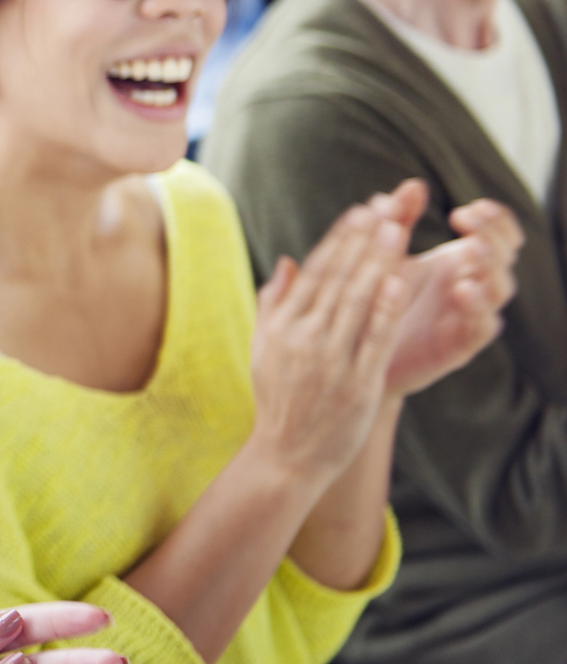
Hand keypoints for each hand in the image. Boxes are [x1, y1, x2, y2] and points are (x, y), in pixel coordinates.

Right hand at [248, 199, 411, 482]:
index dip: (339, 239)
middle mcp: (302, 338)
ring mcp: (328, 361)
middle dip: (362, 241)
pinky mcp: (355, 383)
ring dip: (377, 263)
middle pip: (337, 279)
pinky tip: (400, 283)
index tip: (359, 211)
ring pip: (356, 302)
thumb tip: (288, 261)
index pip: (314, 272)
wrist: (287, 456)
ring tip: (397, 231)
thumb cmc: (279, 400)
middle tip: (385, 207)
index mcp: (281, 326)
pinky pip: (372, 340)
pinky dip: (385, 310)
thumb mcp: (264, 348)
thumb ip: (275, 303)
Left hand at [370, 182, 521, 395]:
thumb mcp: (385, 256)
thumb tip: (412, 184)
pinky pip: (482, 327)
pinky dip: (478, 308)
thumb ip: (398, 221)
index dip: (495, 219)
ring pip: (500, 291)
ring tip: (472, 250)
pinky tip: (463, 289)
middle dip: (492, 235)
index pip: (499, 234)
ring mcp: (468, 316)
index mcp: (460, 261)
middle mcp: (472, 286)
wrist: (357, 353)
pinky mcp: (459, 346)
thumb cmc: (376, 300)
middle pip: (505, 257)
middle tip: (467, 220)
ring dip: (491, 268)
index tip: (469, 208)